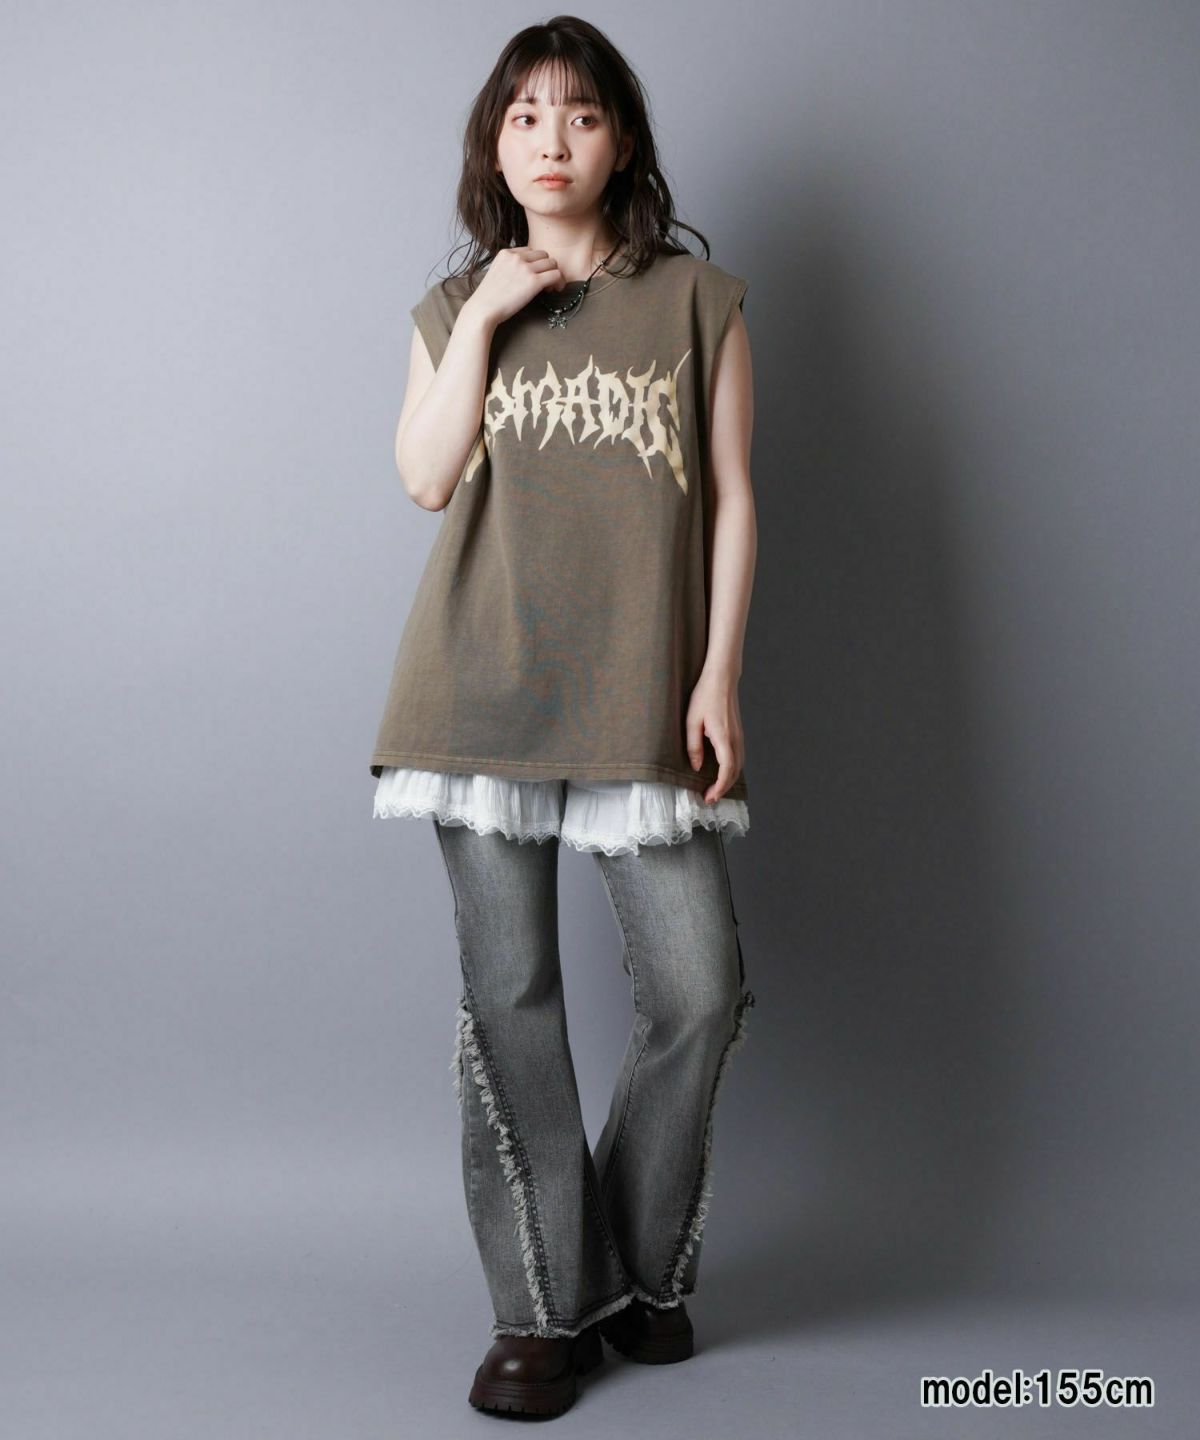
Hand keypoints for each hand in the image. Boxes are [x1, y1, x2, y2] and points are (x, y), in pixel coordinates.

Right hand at [466, 245, 565, 326]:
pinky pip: (556, 275)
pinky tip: (554, 290)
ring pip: (552, 263)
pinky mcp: (534, 282)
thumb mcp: (497, 272)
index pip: (530, 251)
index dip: (535, 263)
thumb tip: (526, 271)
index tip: (534, 276)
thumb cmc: (489, 297)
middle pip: (543, 254)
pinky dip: (559, 282)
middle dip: (546, 267)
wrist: (483, 309)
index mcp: (506, 253)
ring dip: (553, 274)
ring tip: (550, 287)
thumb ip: (510, 267)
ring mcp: (526, 268)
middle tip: (545, 282)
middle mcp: (516, 257)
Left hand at [685, 669, 744, 803]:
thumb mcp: (692, 721)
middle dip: (723, 788)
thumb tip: (697, 767)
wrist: (722, 679)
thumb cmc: (705, 696)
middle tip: (709, 798)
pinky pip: (738, 757)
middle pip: (735, 772)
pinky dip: (732, 770)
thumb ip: (693, 745)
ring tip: (714, 789)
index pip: (727, 769)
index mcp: (724, 737)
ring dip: (728, 780)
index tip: (710, 797)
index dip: (719, 787)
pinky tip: (722, 773)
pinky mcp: (738, 733)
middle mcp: (735, 739)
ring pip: (738, 766)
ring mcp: (739, 736)